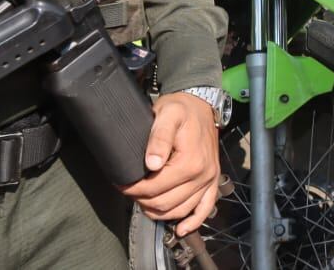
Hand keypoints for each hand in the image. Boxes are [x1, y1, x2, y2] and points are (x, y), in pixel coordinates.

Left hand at [121, 93, 221, 236]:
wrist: (202, 105)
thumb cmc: (183, 109)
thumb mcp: (167, 115)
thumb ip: (158, 139)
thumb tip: (151, 164)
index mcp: (190, 162)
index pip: (155, 188)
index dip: (134, 189)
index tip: (121, 183)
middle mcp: (203, 175)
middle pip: (165, 203)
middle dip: (142, 200)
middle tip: (129, 190)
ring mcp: (209, 180)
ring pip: (180, 210)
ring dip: (158, 211)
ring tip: (143, 202)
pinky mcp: (212, 182)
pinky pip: (204, 209)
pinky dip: (192, 222)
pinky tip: (180, 229)